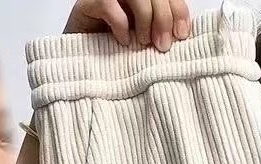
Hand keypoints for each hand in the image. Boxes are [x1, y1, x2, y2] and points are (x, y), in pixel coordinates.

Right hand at [64, 0, 190, 51]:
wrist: (79, 61)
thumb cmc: (111, 51)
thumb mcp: (141, 39)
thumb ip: (159, 30)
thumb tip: (181, 33)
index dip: (178, 10)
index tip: (181, 35)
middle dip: (163, 18)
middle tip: (162, 46)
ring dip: (145, 19)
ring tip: (141, 43)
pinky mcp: (88, 2)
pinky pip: (109, 5)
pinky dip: (120, 24)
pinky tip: (122, 41)